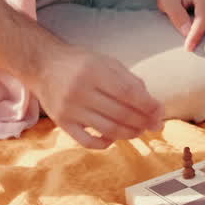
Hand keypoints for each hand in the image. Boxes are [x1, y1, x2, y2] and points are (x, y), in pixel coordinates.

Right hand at [32, 43, 163, 149]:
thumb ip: (129, 80)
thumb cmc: (81, 63)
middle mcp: (80, 90)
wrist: (43, 65)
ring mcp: (70, 109)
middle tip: (155, 125)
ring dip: (130, 133)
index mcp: (94, 70)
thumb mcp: (106, 61)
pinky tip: (114, 138)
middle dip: (143, 121)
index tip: (160, 112)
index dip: (148, 105)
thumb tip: (152, 105)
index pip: (128, 92)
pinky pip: (87, 141)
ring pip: (108, 129)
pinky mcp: (62, 123)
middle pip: (121, 113)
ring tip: (139, 131)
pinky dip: (105, 144)